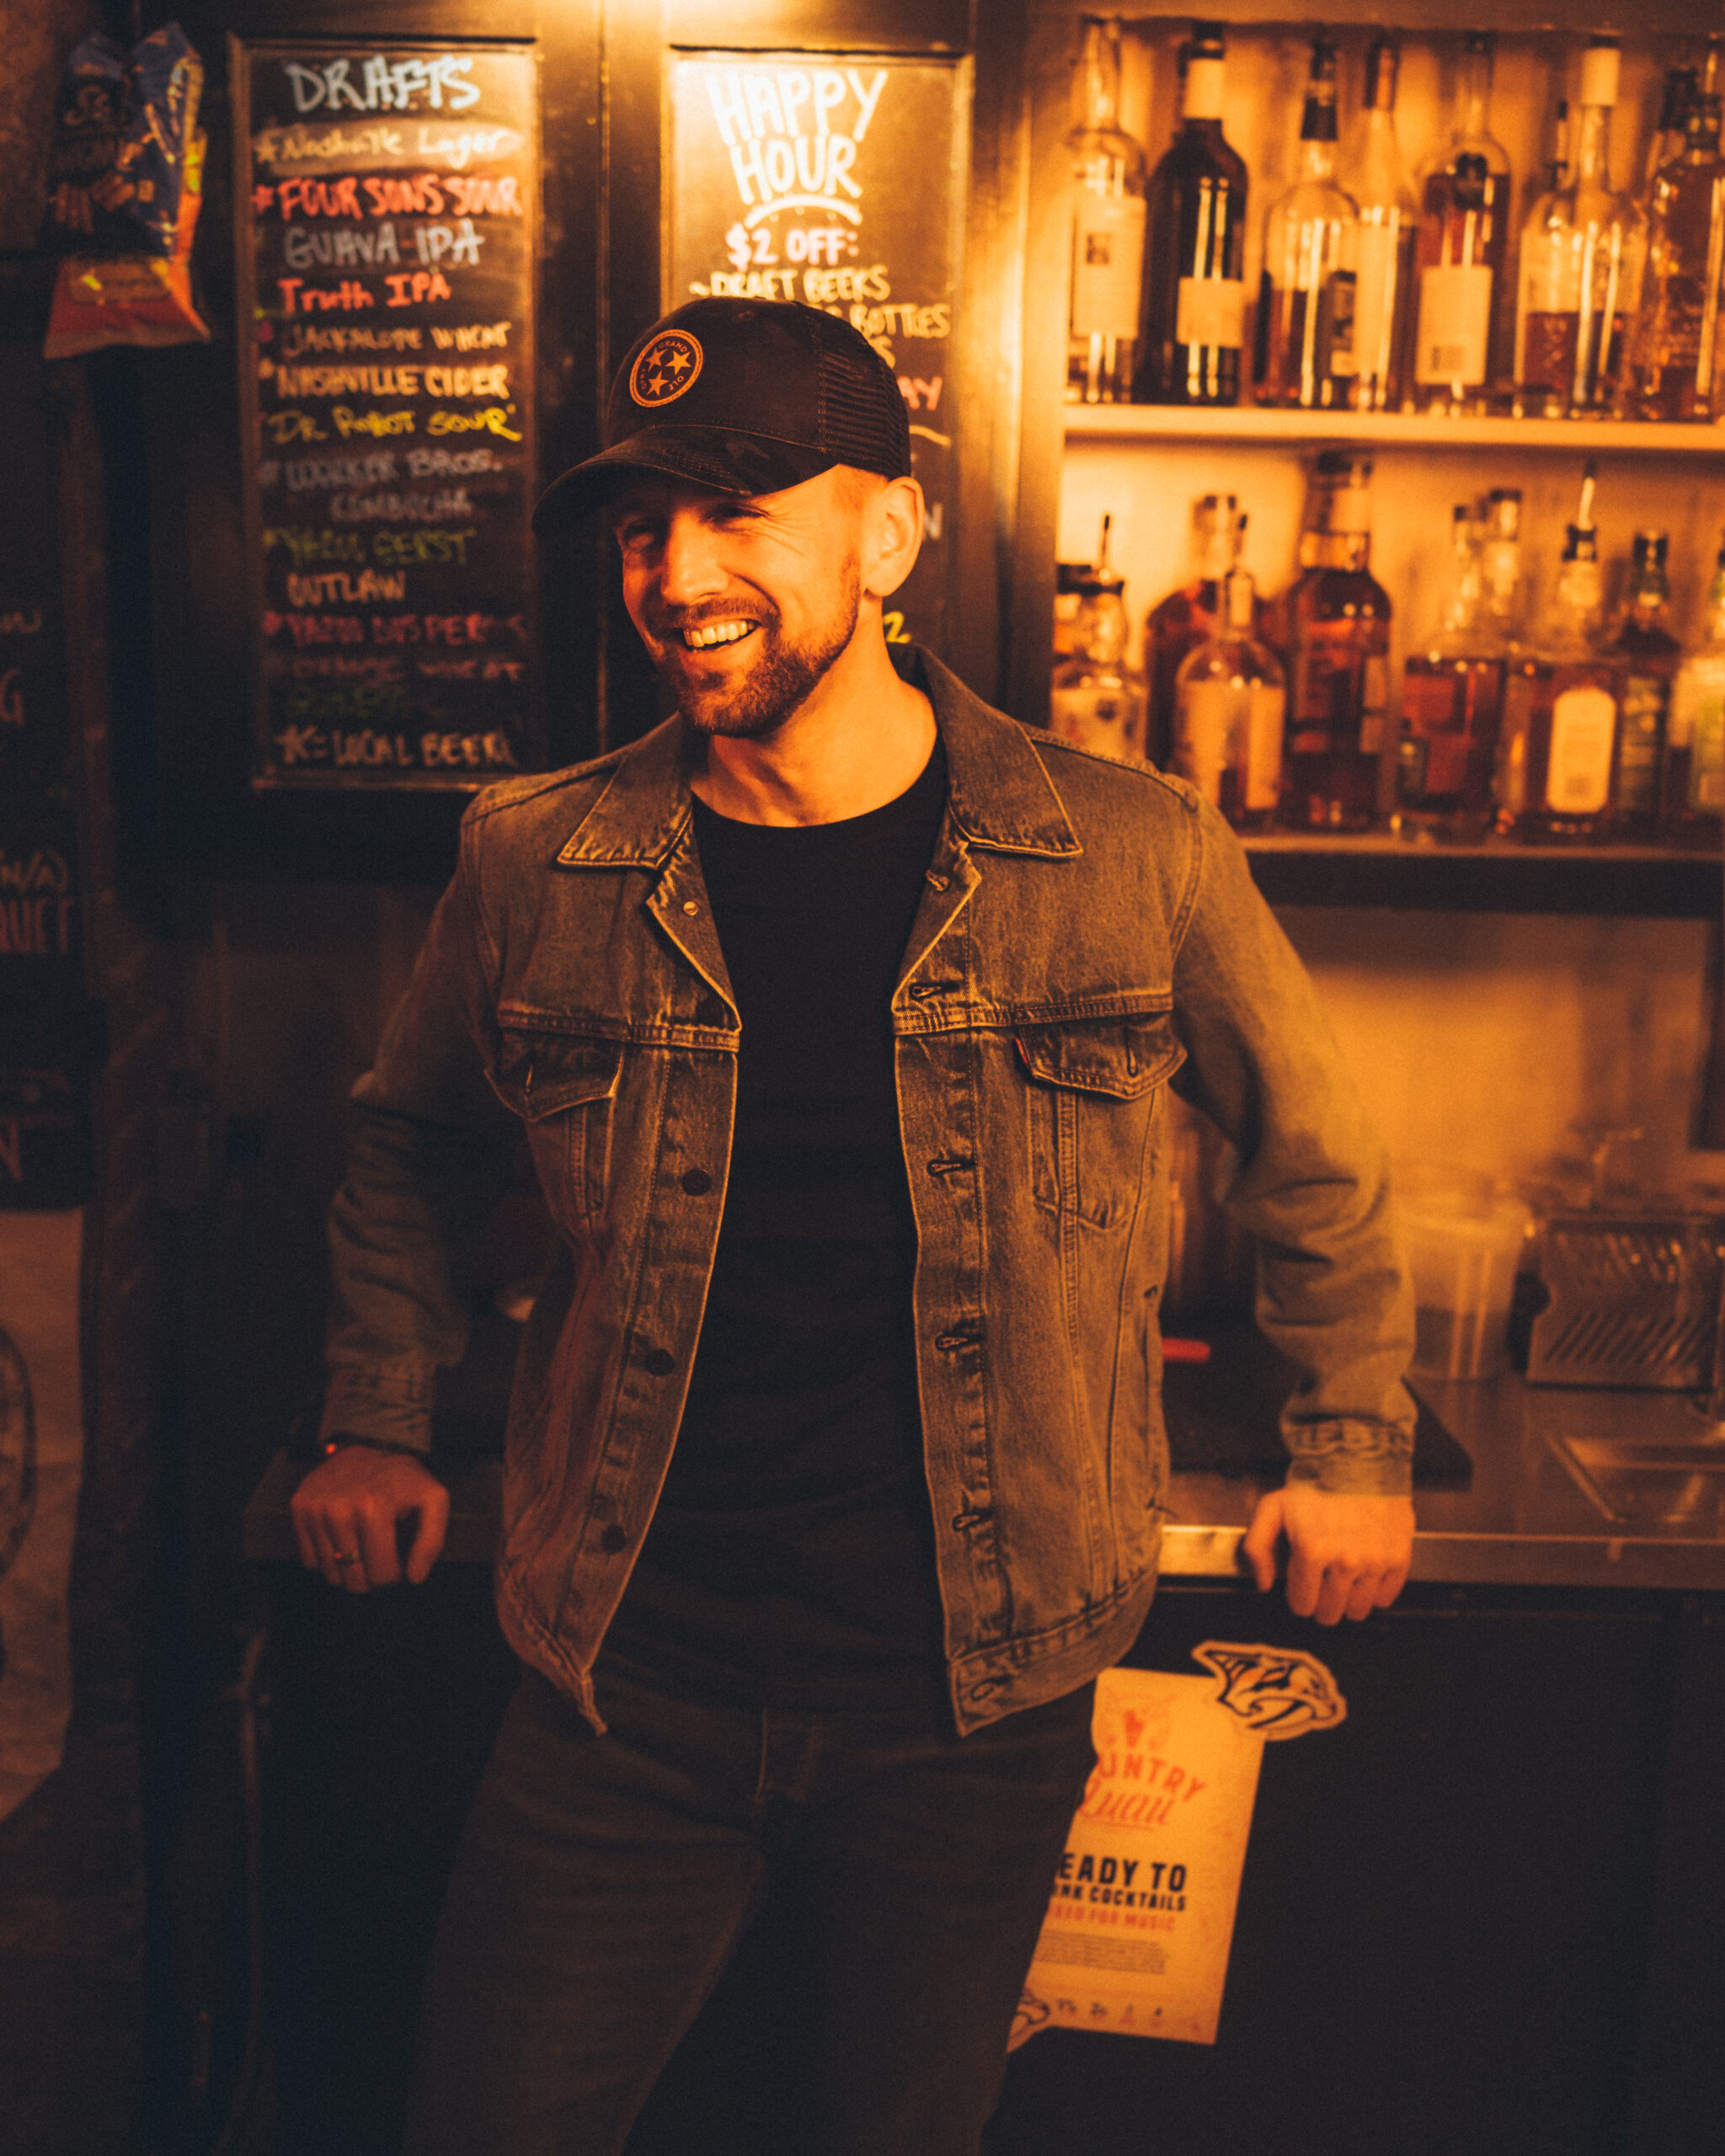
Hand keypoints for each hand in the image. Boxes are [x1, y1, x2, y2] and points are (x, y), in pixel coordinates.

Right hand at [291, 1446, 448, 1592]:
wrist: (368, 1443)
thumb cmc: (403, 1479)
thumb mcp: (433, 1500)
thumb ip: (432, 1541)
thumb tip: (414, 1578)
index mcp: (374, 1508)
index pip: (382, 1575)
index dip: (395, 1574)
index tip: (398, 1558)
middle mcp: (339, 1510)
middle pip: (354, 1580)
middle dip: (371, 1576)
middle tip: (380, 1553)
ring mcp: (315, 1509)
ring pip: (331, 1574)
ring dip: (349, 1568)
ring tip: (362, 1544)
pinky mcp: (299, 1508)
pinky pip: (310, 1561)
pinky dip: (327, 1558)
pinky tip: (342, 1539)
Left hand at [1241, 1485, 1413, 1624]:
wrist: (1358, 1460)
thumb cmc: (1315, 1484)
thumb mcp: (1272, 1508)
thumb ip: (1257, 1548)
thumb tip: (1264, 1584)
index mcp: (1311, 1551)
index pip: (1302, 1605)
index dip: (1299, 1596)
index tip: (1302, 1584)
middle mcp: (1345, 1562)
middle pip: (1330, 1613)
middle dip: (1322, 1603)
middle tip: (1322, 1584)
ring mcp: (1375, 1562)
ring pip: (1358, 1610)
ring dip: (1348, 1600)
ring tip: (1343, 1580)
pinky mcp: (1399, 1559)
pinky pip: (1385, 1598)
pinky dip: (1375, 1592)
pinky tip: (1365, 1574)